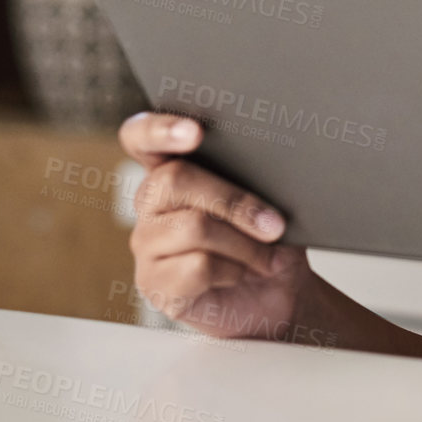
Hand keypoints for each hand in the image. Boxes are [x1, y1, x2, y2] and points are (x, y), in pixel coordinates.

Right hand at [119, 111, 314, 341]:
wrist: (280, 293)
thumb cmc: (271, 239)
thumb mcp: (271, 200)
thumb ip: (256, 175)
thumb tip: (272, 161)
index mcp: (171, 169)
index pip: (140, 136)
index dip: (159, 128)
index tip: (196, 132)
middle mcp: (151, 203)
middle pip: (174, 179)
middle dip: (234, 200)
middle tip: (275, 223)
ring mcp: (147, 245)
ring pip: (193, 226)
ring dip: (244, 242)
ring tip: (268, 255)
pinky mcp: (155, 285)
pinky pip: (197, 267)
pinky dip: (234, 270)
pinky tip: (243, 274)